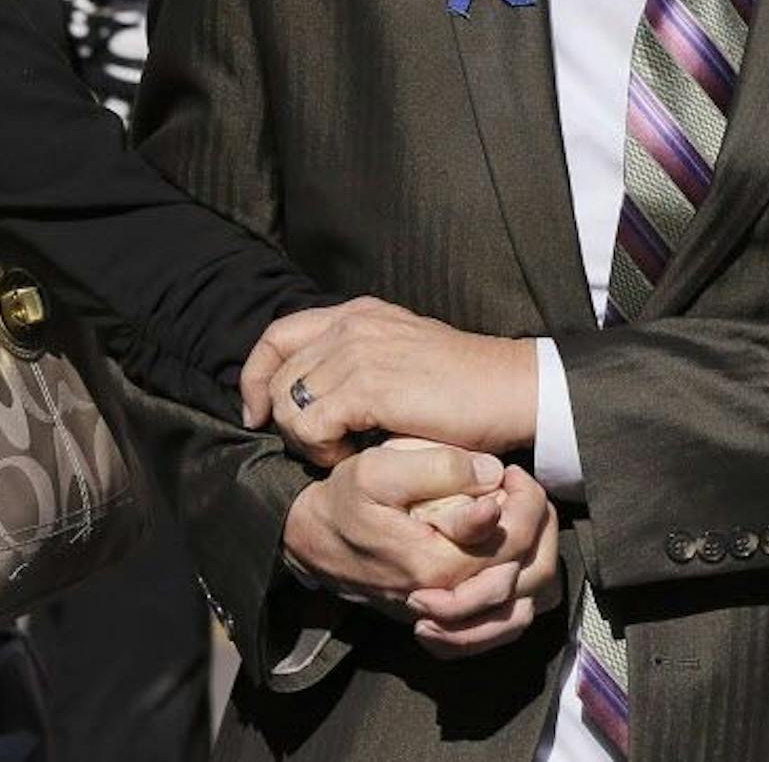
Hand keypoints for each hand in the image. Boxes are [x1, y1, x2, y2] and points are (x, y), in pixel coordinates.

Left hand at [242, 297, 538, 464]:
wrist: (513, 391)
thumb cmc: (464, 388)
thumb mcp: (400, 358)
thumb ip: (357, 361)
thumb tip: (310, 395)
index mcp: (356, 313)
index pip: (277, 336)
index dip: (255, 377)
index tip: (256, 415)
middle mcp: (351, 324)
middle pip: (276, 375)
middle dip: (283, 420)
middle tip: (318, 449)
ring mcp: (358, 352)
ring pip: (287, 403)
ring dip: (306, 439)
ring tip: (343, 452)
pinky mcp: (369, 386)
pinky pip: (310, 424)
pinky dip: (322, 449)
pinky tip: (355, 455)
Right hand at [280, 439, 558, 661]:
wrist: (311, 541)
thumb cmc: (343, 503)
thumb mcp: (378, 470)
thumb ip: (438, 468)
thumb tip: (493, 475)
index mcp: (439, 564)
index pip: (517, 538)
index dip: (527, 498)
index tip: (510, 471)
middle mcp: (450, 599)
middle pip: (534, 573)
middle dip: (539, 526)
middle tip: (519, 492)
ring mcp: (450, 615)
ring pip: (527, 604)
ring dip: (535, 559)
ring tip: (518, 521)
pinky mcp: (446, 619)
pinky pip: (503, 625)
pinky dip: (519, 596)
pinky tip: (508, 562)